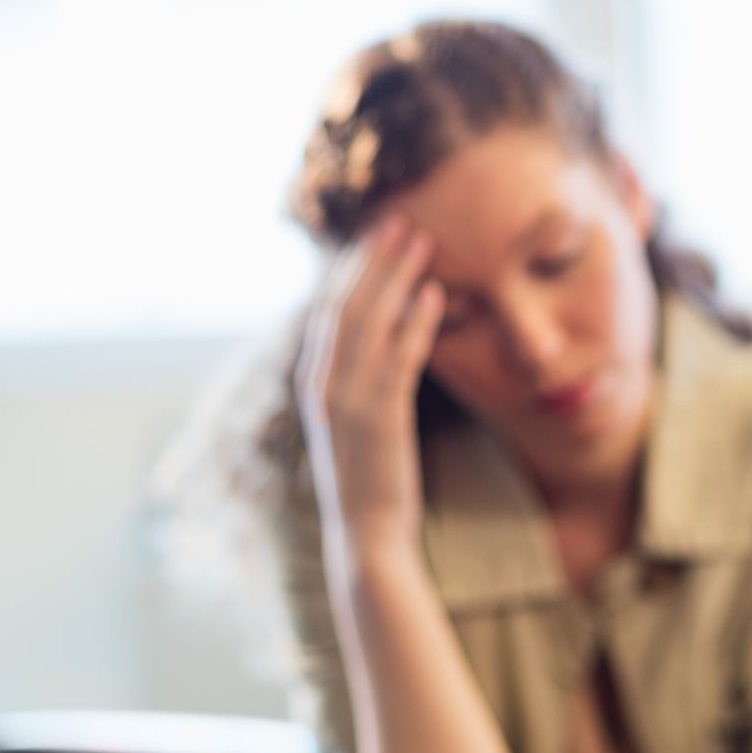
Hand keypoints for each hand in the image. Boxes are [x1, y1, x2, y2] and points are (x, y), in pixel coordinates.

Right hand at [296, 216, 444, 558]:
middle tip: (398, 218)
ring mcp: (349, 398)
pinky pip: (399, 358)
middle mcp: (324, 382)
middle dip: (372, 258)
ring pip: (371, 321)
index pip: (330, 310)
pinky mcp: (380, 416)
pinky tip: (436, 294)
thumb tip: (381, 345)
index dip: (351, 268)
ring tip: (422, 239)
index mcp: (315, 381)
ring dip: (397, 276)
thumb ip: (359, 382)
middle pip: (347, 303)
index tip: (374, 234)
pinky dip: (416, 322)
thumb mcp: (356, 422)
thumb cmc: (369, 479)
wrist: (366, 534)